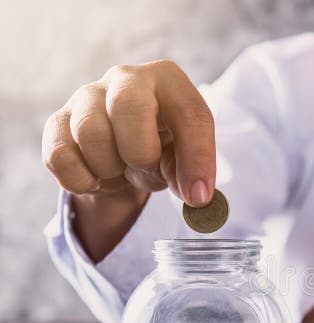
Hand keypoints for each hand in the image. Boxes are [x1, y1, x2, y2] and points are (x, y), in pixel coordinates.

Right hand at [41, 60, 215, 260]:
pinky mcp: (58, 121)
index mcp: (169, 80)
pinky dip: (82, 180)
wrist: (120, 152)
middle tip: (146, 168)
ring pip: (90, 134)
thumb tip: (195, 194)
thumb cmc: (160, 146)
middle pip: (129, 107)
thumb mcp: (182, 157)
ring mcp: (87, 96)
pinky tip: (97, 177)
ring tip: (121, 171)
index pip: (190, 114)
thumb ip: (190, 171)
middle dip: (140, 152)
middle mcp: (126, 78)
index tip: (198, 195)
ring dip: (110, 169)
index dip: (197, 159)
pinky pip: (60, 156)